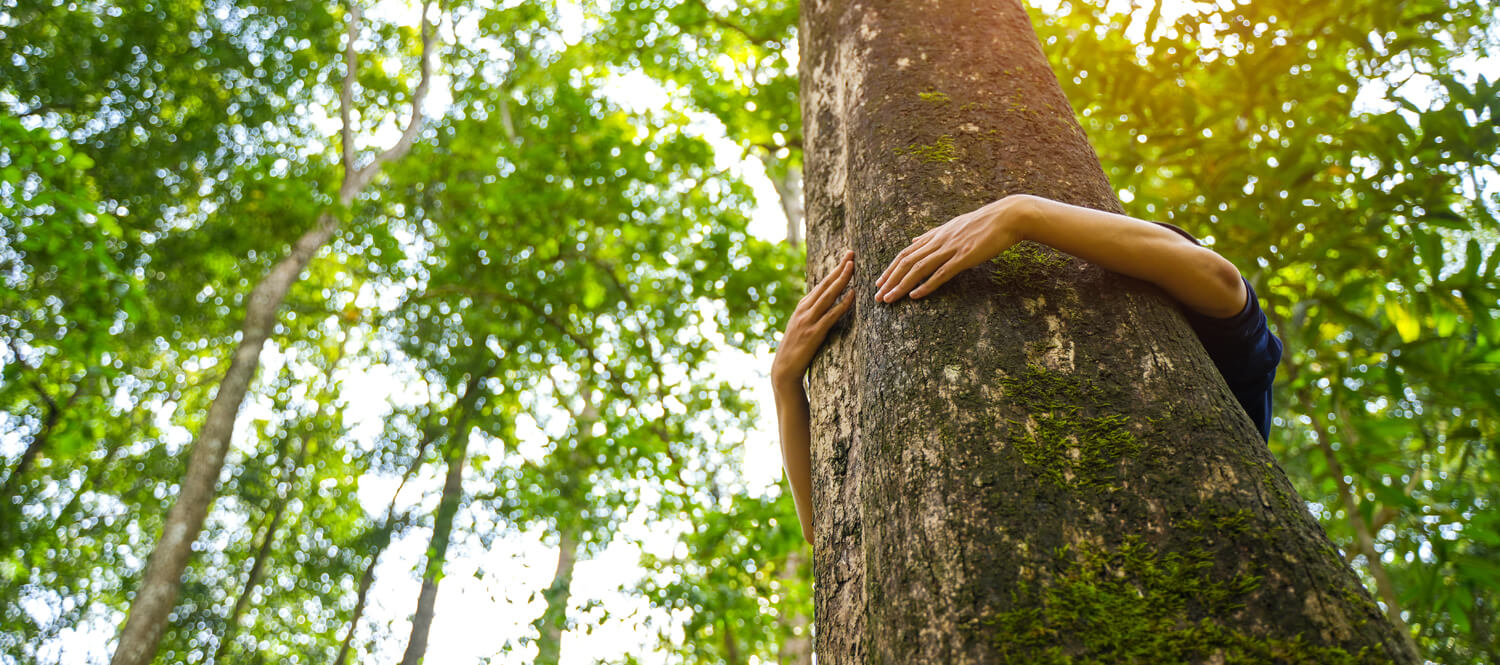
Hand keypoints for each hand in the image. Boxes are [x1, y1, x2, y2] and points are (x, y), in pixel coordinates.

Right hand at [771, 250, 855, 388]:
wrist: (784, 369)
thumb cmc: (796, 351)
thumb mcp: (802, 328)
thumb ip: (813, 316)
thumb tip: (826, 307)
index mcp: (802, 307)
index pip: (821, 284)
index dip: (834, 271)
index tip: (846, 258)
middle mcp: (804, 310)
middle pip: (825, 285)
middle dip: (839, 268)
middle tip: (851, 254)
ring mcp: (808, 321)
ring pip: (828, 295)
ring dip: (841, 280)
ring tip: (852, 266)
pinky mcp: (814, 333)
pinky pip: (831, 315)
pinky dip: (843, 304)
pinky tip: (853, 295)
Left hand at [875, 196, 1031, 302]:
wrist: (1009, 216)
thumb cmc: (985, 223)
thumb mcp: (954, 225)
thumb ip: (933, 234)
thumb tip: (915, 240)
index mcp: (936, 235)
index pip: (906, 253)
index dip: (891, 268)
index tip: (880, 282)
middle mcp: (939, 241)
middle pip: (907, 262)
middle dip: (889, 280)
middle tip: (877, 297)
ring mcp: (951, 248)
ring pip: (918, 268)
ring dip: (901, 285)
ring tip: (888, 299)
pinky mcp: (964, 257)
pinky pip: (941, 273)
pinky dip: (926, 285)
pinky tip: (915, 296)